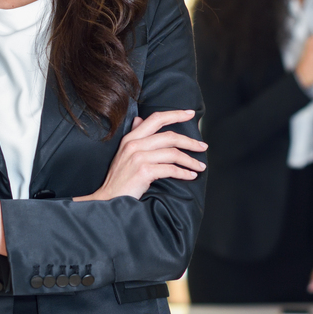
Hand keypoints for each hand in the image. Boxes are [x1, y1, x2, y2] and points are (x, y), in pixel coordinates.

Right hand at [79, 109, 205, 201]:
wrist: (108, 200)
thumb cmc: (120, 179)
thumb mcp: (124, 153)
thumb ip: (134, 136)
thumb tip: (139, 119)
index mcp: (131, 138)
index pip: (156, 119)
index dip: (175, 114)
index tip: (190, 113)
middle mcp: (134, 144)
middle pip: (170, 136)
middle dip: (190, 141)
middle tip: (203, 147)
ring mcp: (138, 157)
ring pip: (173, 153)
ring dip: (190, 161)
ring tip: (200, 166)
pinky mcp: (143, 171)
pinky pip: (171, 169)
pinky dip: (184, 173)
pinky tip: (190, 176)